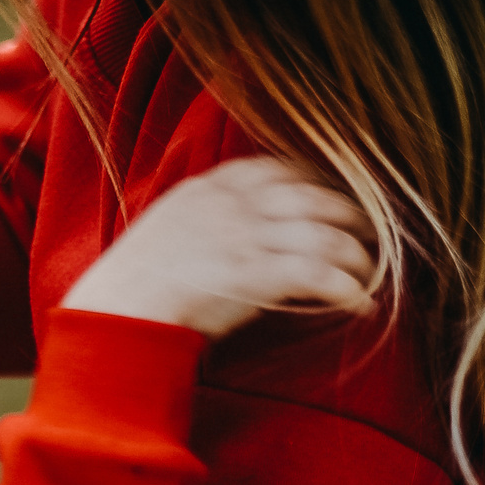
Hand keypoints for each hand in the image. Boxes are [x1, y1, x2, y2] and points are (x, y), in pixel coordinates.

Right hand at [60, 158, 378, 339]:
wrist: (112, 314)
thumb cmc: (132, 286)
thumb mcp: (165, 230)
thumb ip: (205, 218)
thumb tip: (239, 229)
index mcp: (210, 187)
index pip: (281, 170)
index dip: (319, 182)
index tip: (337, 199)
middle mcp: (232, 205)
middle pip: (314, 197)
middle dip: (352, 215)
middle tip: (373, 236)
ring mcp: (243, 237)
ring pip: (324, 234)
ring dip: (357, 256)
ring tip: (370, 274)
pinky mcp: (253, 276)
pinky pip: (317, 274)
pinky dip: (345, 288)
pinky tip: (359, 302)